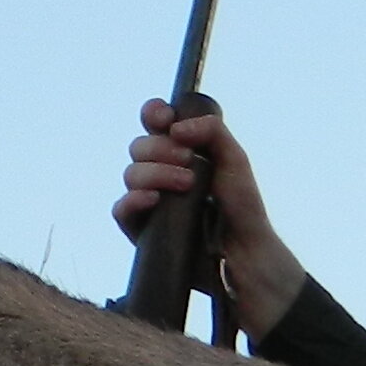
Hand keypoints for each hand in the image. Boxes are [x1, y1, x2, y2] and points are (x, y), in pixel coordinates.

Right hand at [112, 96, 307, 337]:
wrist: (243, 251)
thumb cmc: (241, 206)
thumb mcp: (234, 159)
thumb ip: (212, 131)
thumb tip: (176, 128)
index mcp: (180, 149)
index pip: (154, 122)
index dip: (153, 113)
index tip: (164, 118)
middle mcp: (160, 171)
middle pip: (139, 146)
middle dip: (160, 149)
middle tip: (189, 162)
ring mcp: (149, 200)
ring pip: (130, 174)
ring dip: (156, 173)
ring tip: (187, 185)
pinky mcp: (141, 229)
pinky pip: (121, 209)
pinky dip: (134, 200)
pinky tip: (154, 200)